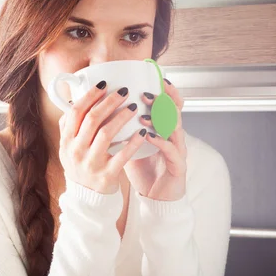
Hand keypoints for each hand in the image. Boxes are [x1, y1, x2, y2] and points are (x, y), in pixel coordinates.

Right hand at [59, 82, 147, 193]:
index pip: (75, 112)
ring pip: (106, 134)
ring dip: (122, 117)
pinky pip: (122, 155)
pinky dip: (133, 142)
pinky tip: (142, 133)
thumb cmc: (80, 167)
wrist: (86, 198)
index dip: (89, 96)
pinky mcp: (106, 175)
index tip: (104, 83)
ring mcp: (91, 164)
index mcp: (66, 141)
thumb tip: (73, 99)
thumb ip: (69, 126)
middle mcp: (76, 151)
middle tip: (124, 91)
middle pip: (92, 119)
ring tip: (134, 107)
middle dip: (109, 102)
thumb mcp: (68, 148)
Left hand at [123, 79, 186, 200]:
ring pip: (175, 127)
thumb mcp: (130, 146)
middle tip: (146, 92)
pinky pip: (171, 150)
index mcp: (163, 129)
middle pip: (175, 110)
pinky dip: (159, 141)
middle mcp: (174, 136)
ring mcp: (178, 150)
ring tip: (143, 112)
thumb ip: (120, 130)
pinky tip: (148, 135)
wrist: (156, 199)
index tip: (153, 76)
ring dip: (159, 118)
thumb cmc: (143, 171)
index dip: (164, 90)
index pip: (168, 103)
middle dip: (162, 99)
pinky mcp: (179, 166)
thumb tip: (96, 114)